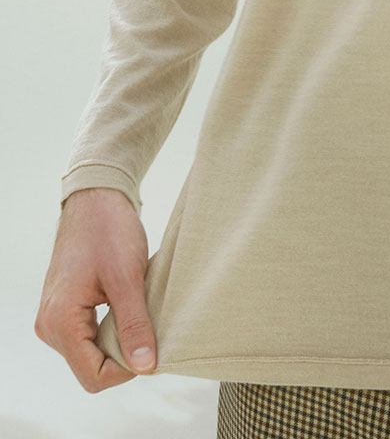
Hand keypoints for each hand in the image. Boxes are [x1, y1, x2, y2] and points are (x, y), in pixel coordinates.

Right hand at [34, 187, 156, 390]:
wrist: (95, 199)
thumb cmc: (108, 230)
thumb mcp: (128, 278)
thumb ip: (134, 325)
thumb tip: (145, 366)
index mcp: (60, 321)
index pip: (93, 376)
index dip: (126, 369)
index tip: (151, 345)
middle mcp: (50, 326)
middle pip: (90, 368)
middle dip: (123, 356)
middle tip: (148, 326)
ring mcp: (54, 318)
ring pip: (90, 354)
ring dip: (118, 342)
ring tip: (138, 313)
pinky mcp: (63, 310)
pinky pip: (87, 337)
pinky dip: (110, 330)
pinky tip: (127, 308)